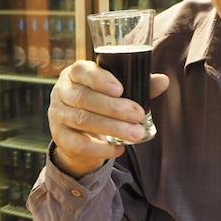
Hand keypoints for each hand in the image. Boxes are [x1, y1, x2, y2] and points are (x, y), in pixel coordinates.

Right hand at [48, 60, 169, 177]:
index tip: (121, 89)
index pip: (83, 71)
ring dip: (112, 128)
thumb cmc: (101, 101)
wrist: (80, 130)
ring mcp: (57, 114)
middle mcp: (62, 91)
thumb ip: (138, 84)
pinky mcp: (59, 136)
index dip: (100, 79)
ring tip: (136, 134)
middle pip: (84, 98)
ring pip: (83, 120)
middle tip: (138, 115)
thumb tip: (163, 81)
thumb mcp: (116, 91)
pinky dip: (100, 148)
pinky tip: (118, 149)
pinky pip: (78, 144)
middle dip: (114, 108)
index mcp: (76, 73)